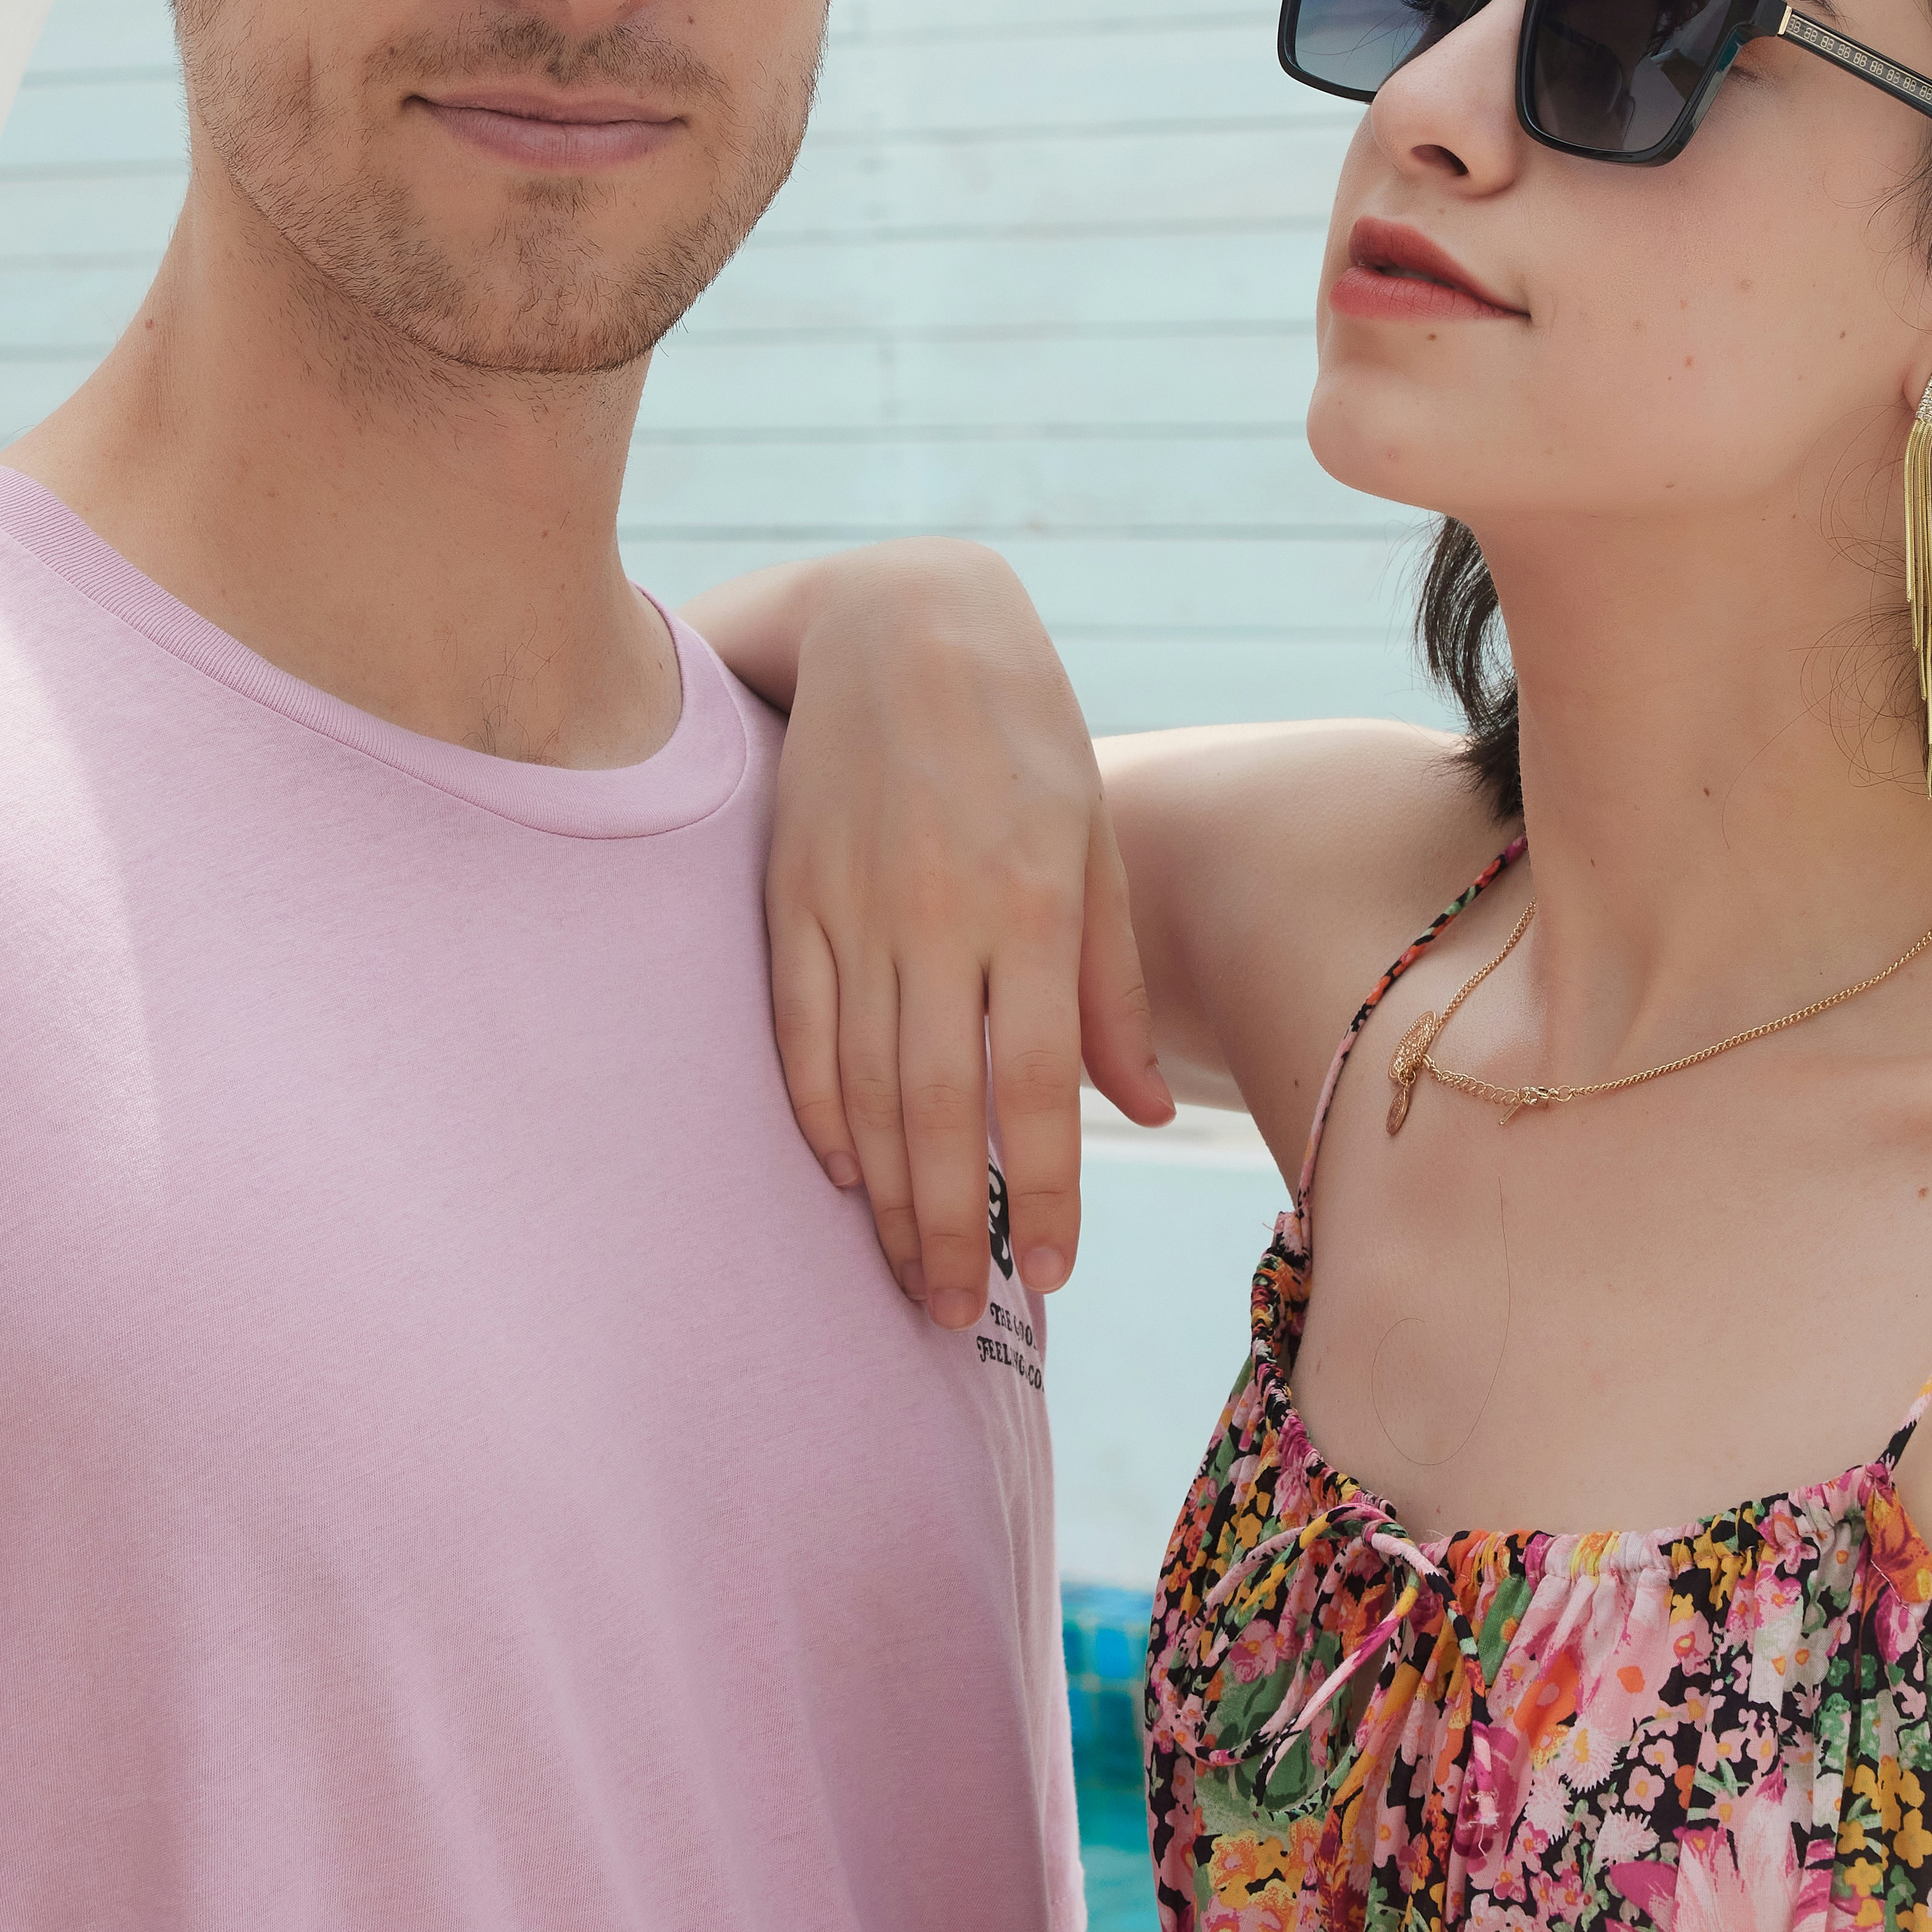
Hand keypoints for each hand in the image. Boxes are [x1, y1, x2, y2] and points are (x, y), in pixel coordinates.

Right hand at [750, 543, 1169, 1327]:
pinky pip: (797, 1029)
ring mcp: (853, 908)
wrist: (900, 620)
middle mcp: (940, 916)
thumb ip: (1112, 983)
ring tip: (906, 1269)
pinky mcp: (789, 895)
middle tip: (954, 1311)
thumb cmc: (1024, 731)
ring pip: (863, 1085)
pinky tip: (842, 1172)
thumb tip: (1142, 1113)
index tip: (1046, 1275)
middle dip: (950, 1225)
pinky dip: (816, 1111)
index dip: (1043, 1193)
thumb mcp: (1094, 839)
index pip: (1038, 1087)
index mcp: (1033, 903)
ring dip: (885, 1193)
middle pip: (940, 1109)